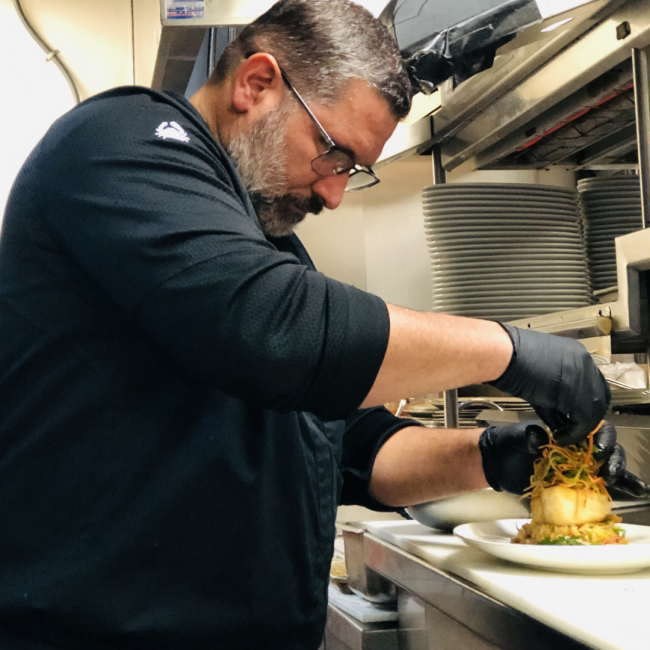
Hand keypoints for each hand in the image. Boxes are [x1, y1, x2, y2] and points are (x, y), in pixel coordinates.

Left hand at [479, 420, 649, 497]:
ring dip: (623, 476)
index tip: (597, 450)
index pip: (595, 431)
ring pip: (610, 469)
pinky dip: (619, 491)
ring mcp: (578, 469)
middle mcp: (578, 450)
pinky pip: (599, 489)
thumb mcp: (516, 438)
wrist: (496, 464)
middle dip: (613, 459)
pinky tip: (634, 494)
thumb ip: (529, 437)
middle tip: (607, 471)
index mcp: (568, 433)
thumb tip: (537, 437)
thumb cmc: (508, 445)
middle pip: (608, 451)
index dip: (602, 438)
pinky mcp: (575, 487)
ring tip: (632, 487)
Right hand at [489, 324, 609, 444]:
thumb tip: (558, 418)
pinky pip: (583, 421)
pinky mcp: (580, 394)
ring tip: (563, 436)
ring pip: (593, 411)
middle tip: (570, 428)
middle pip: (598, 397)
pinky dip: (573, 433)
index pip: (591, 384)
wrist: (505, 355)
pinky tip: (559, 437)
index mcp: (576, 354)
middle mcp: (585, 364)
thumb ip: (551, 394)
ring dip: (579, 427)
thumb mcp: (537, 375)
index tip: (571, 416)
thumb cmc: (512, 359)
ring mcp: (585, 378)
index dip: (583, 403)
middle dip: (586, 416)